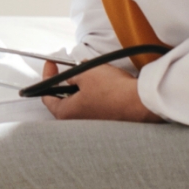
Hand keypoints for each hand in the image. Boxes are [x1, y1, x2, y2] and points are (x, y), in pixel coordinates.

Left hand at [39, 61, 162, 122]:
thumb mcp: (85, 73)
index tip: (51, 64)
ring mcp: (94, 124)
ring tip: (95, 74)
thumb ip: (71, 75)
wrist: (141, 102)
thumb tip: (71, 77)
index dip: (47, 76)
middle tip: (74, 69)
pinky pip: (98, 105)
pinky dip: (98, 94)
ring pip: (83, 101)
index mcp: (66, 113)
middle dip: (68, 82)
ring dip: (85, 87)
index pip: (47, 96)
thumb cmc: (112, 90)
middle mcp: (78, 122)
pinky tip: (107, 84)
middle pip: (65, 99)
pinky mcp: (108, 121)